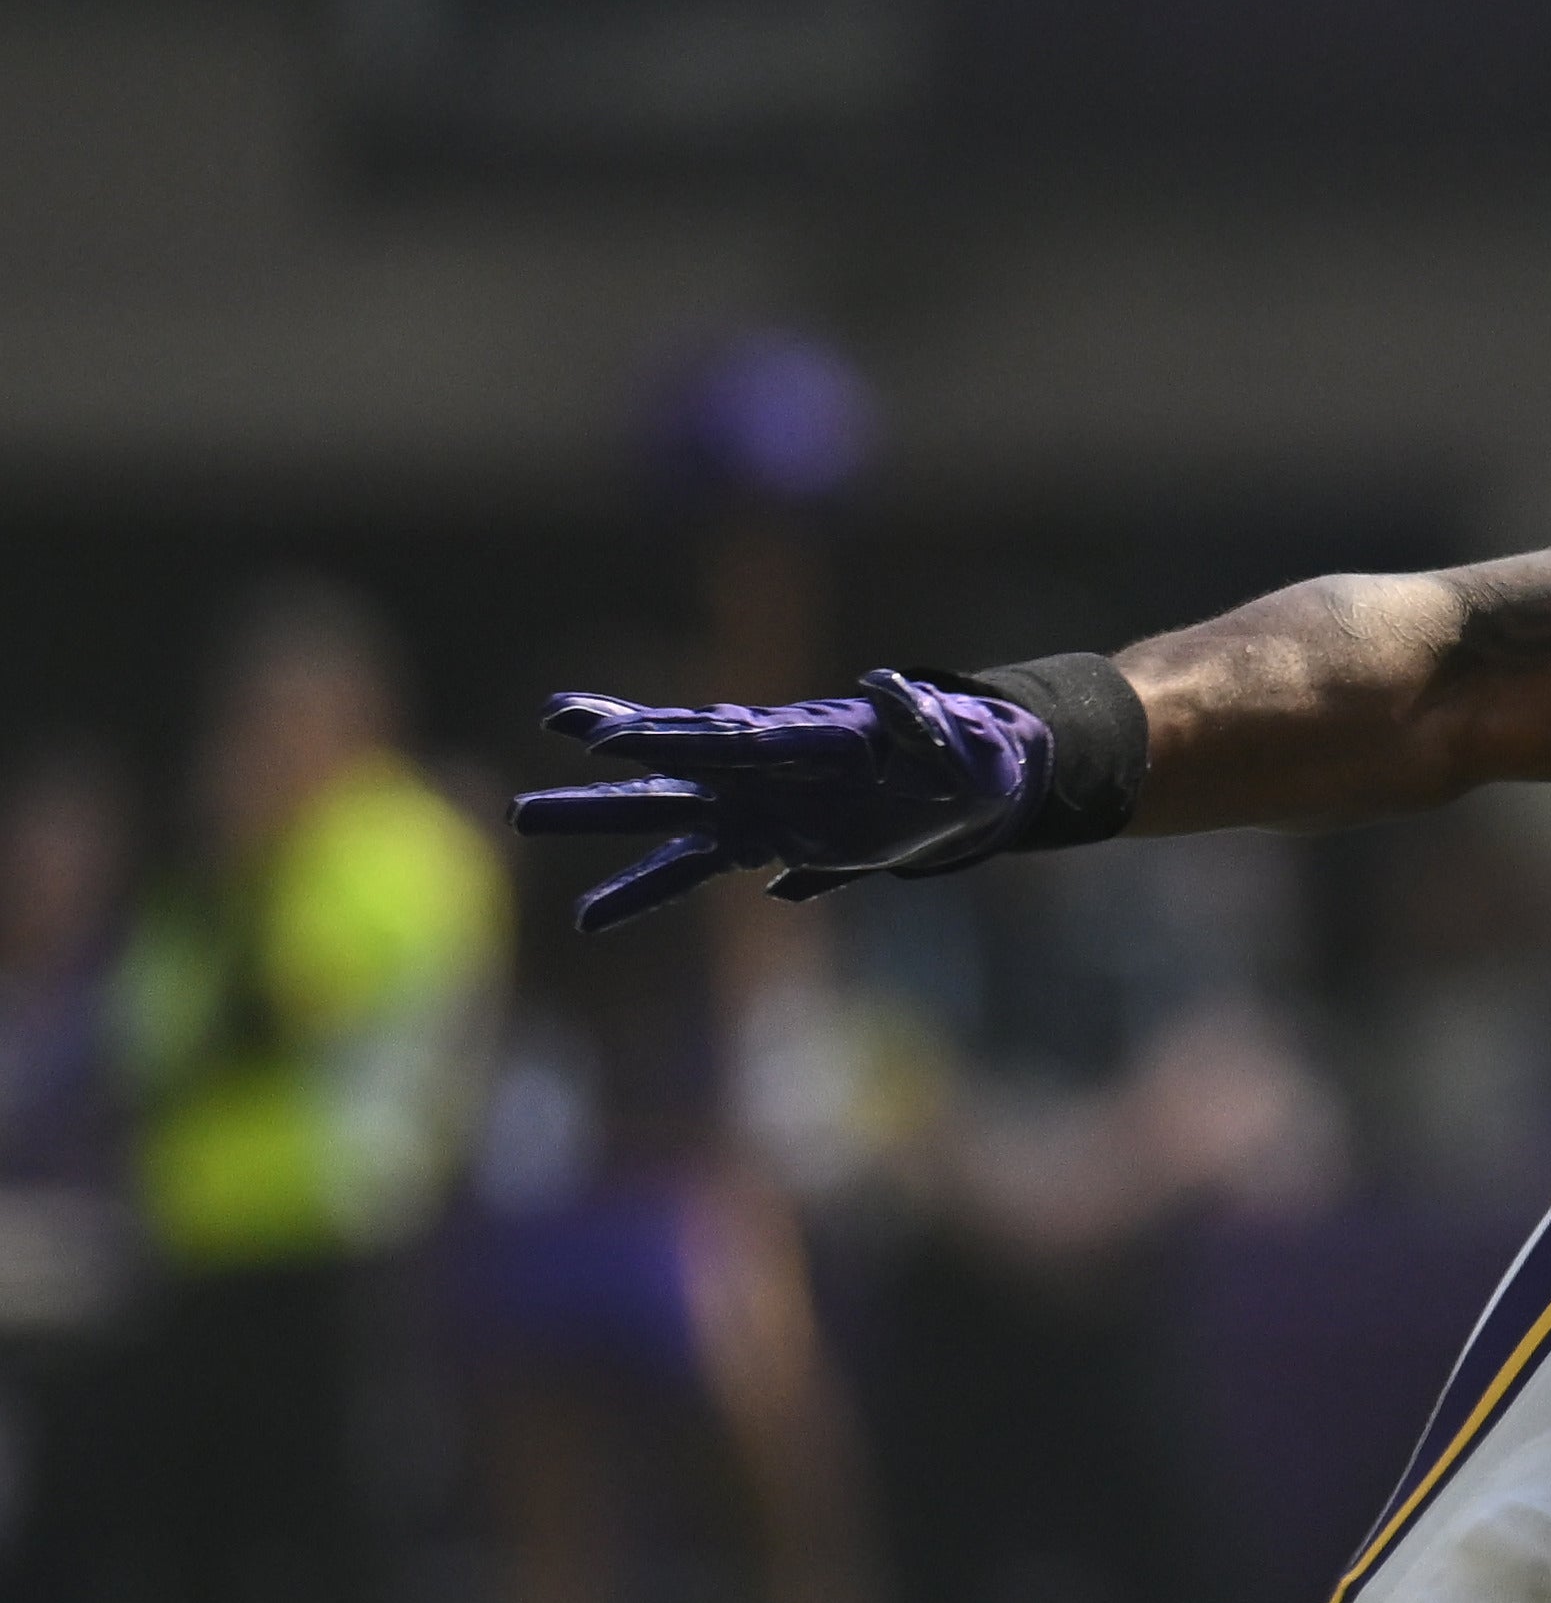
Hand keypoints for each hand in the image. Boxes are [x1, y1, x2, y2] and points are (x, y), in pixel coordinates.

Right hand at [520, 672, 1094, 933]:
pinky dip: (644, 889)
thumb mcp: (962, 740)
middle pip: (676, 765)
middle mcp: (768, 767)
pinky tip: (590, 916)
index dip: (665, 737)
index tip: (596, 735)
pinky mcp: (766, 839)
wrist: (973, 783)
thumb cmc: (970, 753)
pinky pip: (692, 869)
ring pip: (666, 812)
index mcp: (808, 737)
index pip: (726, 736)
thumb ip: (923, 720)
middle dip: (610, 768)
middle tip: (536, 756)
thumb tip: (893, 686)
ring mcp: (759, 803)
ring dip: (601, 817)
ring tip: (523, 817)